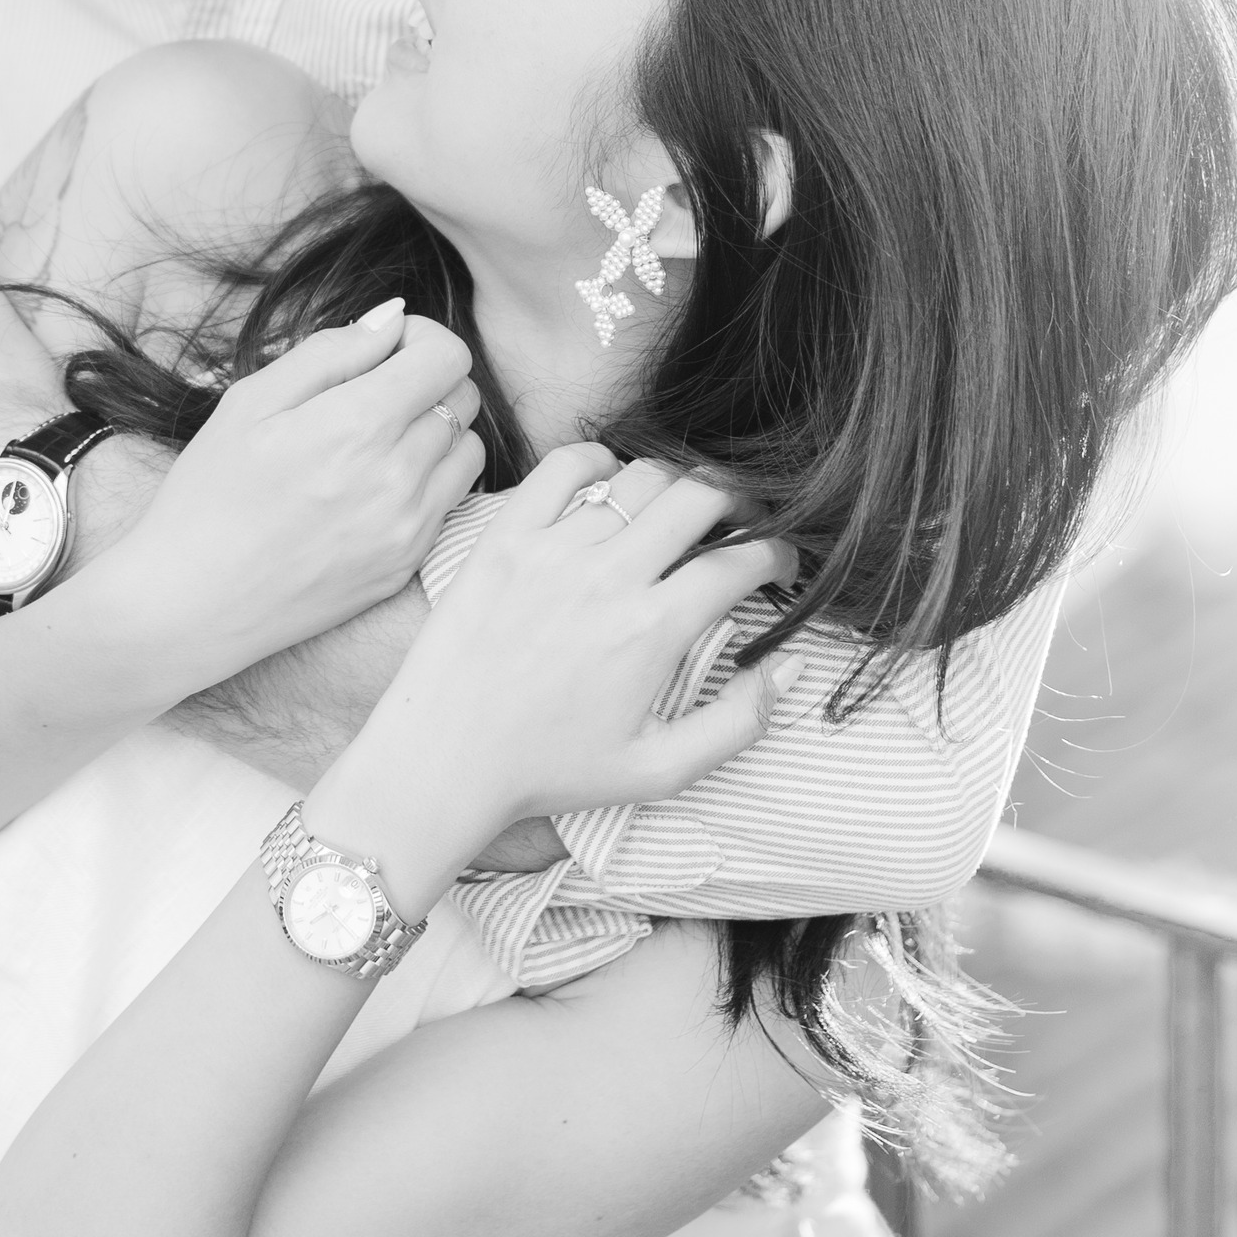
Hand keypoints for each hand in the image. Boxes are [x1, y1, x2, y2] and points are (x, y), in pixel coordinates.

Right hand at [95, 307, 484, 692]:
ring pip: (468, 450)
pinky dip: (429, 481)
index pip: (447, 356)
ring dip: (435, 431)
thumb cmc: (208, 495)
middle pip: (463, 398)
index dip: (418, 339)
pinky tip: (373, 487)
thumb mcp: (250, 401)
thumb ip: (330, 351)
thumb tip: (392, 319)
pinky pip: (451, 501)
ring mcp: (409, 528)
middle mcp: (399, 477)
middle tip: (370, 394)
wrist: (190, 602)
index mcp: (358, 425)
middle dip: (426, 380)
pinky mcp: (406, 565)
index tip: (379, 351)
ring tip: (375, 442)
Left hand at [354, 448, 796, 846]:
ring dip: (675, 487)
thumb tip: (792, 668)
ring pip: (640, 479)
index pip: (742, 562)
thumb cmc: (550, 771)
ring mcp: (553, 550)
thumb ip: (739, 722)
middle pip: (701, 498)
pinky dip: (599, 465)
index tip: (778, 567)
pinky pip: (564, 469)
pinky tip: (609, 488)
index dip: (777, 557)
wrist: (444, 759)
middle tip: (739, 525)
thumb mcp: (659, 771)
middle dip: (738, 504)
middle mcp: (608, 577)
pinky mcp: (505, 538)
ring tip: (677, 512)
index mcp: (653, 631)